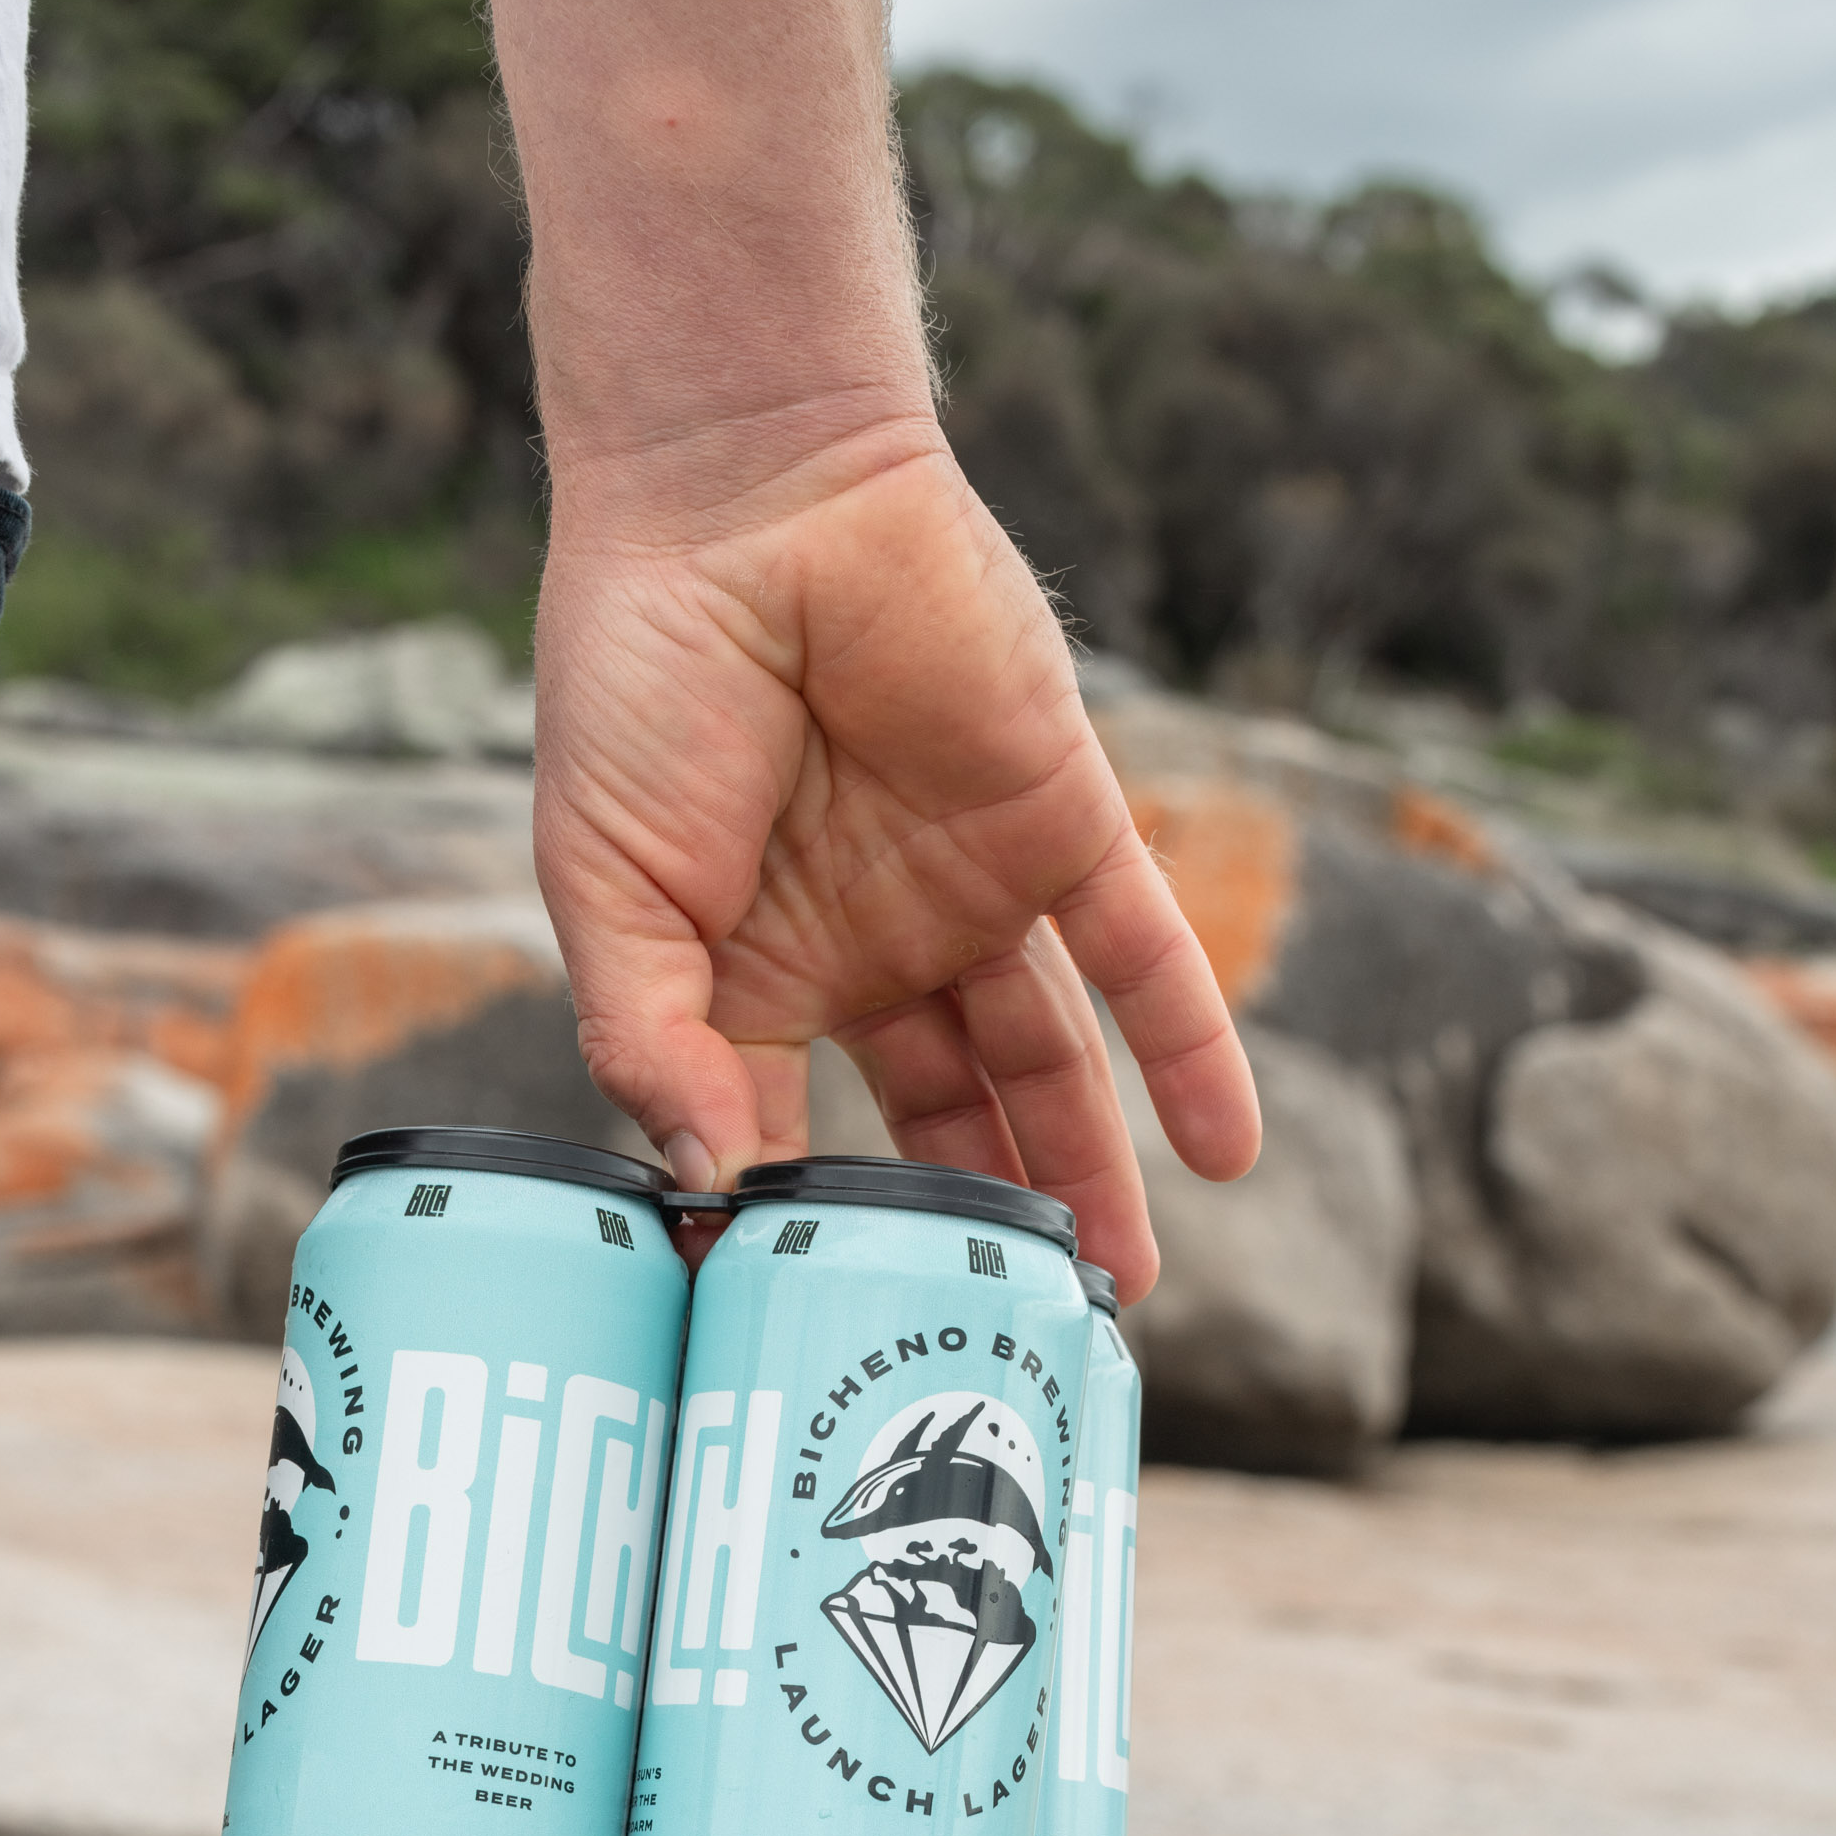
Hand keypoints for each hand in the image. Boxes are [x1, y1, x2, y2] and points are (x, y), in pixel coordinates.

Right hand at [531, 411, 1261, 1300]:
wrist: (744, 491)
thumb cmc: (640, 675)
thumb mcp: (607, 886)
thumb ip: (649, 1038)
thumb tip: (708, 1188)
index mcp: (752, 970)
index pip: (794, 1132)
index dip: (811, 1230)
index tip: (824, 1343)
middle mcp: (870, 945)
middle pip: (946, 1119)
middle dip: (982, 1227)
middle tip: (1017, 1344)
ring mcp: (969, 888)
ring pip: (1048, 1060)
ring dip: (1092, 1172)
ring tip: (1122, 1292)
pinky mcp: (1060, 822)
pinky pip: (1145, 956)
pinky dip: (1193, 1050)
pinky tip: (1227, 1157)